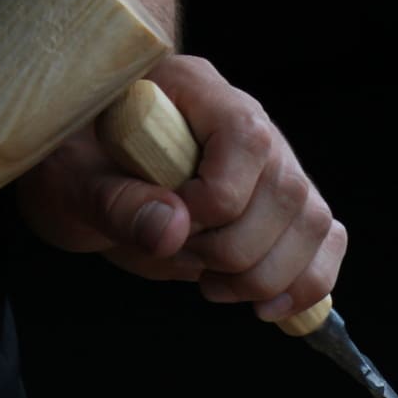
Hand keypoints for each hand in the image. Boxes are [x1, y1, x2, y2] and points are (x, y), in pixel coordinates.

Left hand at [18, 54, 345, 323]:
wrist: (86, 174)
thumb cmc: (76, 166)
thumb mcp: (71, 182)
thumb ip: (116, 202)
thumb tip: (174, 230)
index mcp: (193, 90)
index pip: (246, 138)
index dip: (218, 198)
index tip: (173, 226)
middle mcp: (246, 119)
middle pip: (287, 189)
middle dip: (238, 251)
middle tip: (188, 266)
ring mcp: (274, 162)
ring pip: (312, 220)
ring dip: (269, 275)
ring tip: (214, 288)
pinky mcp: (285, 203)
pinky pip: (326, 238)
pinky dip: (307, 282)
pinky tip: (268, 306)